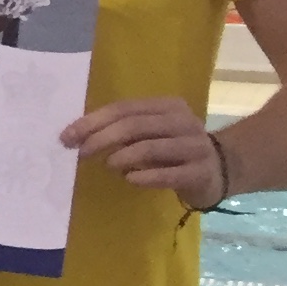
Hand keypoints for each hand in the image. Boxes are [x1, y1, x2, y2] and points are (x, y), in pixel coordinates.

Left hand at [65, 98, 227, 207]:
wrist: (219, 170)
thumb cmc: (172, 150)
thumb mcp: (149, 134)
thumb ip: (121, 130)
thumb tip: (75, 136)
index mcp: (168, 106)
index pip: (124, 109)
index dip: (92, 122)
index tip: (67, 137)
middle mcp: (183, 122)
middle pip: (134, 126)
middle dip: (101, 139)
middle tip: (81, 153)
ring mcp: (195, 146)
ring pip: (150, 147)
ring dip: (121, 157)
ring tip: (108, 165)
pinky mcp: (200, 172)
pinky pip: (168, 174)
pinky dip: (144, 176)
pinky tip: (129, 179)